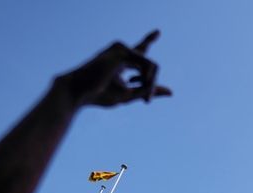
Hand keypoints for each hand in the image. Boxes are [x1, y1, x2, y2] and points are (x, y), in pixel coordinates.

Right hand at [57, 30, 171, 106]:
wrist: (79, 92)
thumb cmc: (100, 95)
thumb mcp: (130, 95)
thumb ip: (148, 91)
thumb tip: (172, 92)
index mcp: (122, 61)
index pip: (140, 50)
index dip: (149, 39)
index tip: (157, 32)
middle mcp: (122, 52)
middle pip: (150, 65)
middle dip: (152, 84)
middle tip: (147, 101)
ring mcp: (121, 50)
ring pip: (153, 66)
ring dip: (151, 83)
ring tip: (144, 97)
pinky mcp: (122, 51)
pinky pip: (148, 65)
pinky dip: (147, 78)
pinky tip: (135, 85)